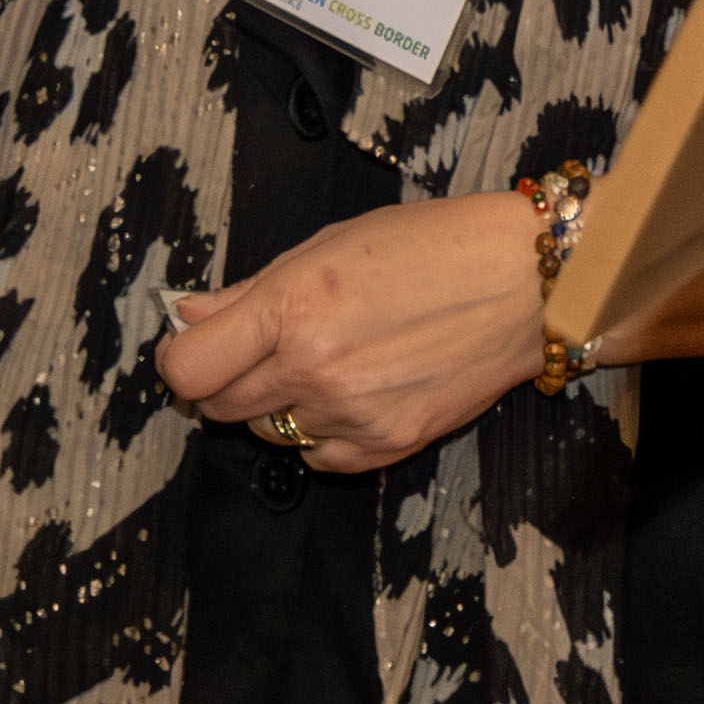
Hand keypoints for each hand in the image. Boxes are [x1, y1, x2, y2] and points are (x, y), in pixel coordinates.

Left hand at [153, 189, 543, 471]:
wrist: (523, 284)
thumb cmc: (431, 247)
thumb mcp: (329, 245)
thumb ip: (251, 291)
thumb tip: (188, 316)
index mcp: (293, 305)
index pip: (189, 367)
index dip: (180, 359)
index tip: (193, 347)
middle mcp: (314, 366)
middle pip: (221, 407)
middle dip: (224, 381)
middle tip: (254, 353)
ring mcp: (351, 413)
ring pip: (270, 433)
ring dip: (276, 406)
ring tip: (320, 363)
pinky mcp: (387, 445)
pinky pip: (319, 458)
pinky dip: (320, 434)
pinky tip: (350, 393)